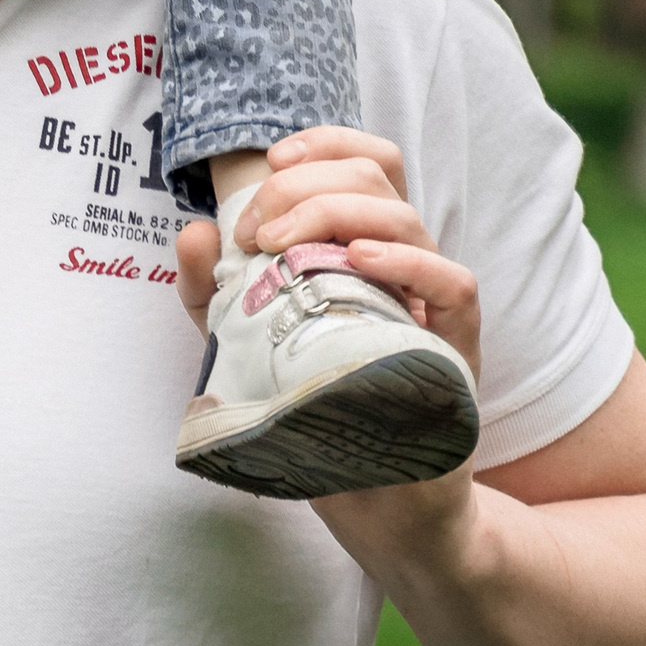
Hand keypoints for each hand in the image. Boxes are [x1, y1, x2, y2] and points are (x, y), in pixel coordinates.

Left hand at [175, 125, 485, 556]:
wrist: (370, 502)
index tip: (270, 163)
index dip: (324, 143)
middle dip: (306, 183)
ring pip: (406, 220)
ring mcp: (432, 305)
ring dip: (335, 214)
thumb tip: (191, 231)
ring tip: (283, 246)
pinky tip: (358, 261)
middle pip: (377, 178)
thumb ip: (210, 291)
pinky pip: (454, 284)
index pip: (367, 162)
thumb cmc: (313, 409)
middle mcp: (405, 265)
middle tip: (255, 229)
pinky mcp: (454, 350)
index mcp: (365, 247)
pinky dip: (408, 262)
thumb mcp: (243, 343)